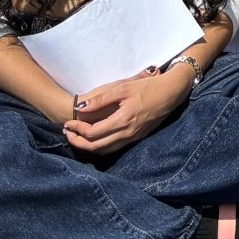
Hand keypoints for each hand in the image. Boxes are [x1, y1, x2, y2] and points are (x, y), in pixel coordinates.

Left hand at [64, 65, 189, 154]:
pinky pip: (114, 148)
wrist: (172, 93)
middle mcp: (127, 134)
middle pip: (95, 147)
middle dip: (77, 142)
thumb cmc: (148, 87)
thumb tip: (80, 106)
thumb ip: (101, 98)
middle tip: (67, 133)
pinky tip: (94, 139)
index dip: (77, 130)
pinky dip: (100, 147)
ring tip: (77, 137)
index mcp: (122, 121)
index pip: (92, 133)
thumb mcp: (124, 87)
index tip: (68, 122)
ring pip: (104, 151)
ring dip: (87, 147)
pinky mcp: (137, 138)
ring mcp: (133, 138)